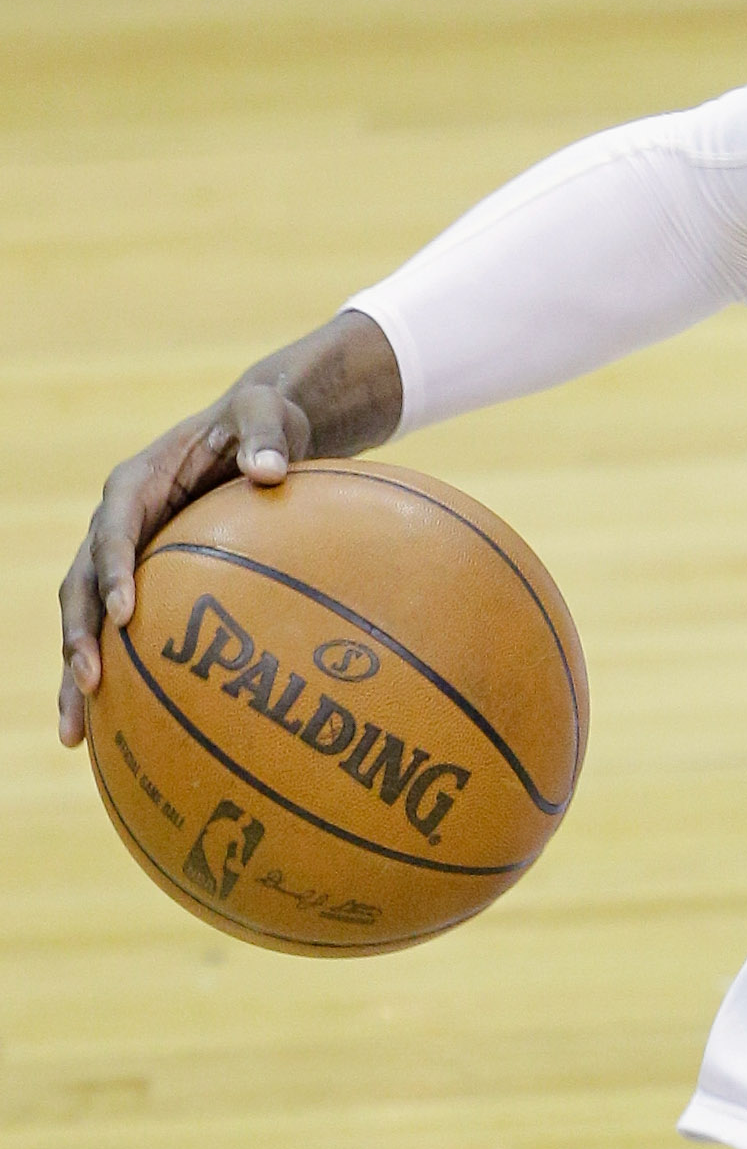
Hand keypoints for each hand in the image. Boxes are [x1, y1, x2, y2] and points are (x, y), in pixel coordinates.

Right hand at [57, 380, 307, 746]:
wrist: (256, 434)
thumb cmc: (263, 422)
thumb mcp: (266, 413)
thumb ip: (265, 437)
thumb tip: (269, 470)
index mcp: (136, 482)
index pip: (114, 527)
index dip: (113, 569)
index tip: (126, 613)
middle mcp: (115, 523)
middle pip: (82, 584)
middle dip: (78, 635)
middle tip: (89, 682)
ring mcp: (122, 557)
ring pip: (86, 619)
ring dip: (76, 672)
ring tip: (74, 734)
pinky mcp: (140, 584)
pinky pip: (118, 633)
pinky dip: (113, 678)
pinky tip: (113, 734)